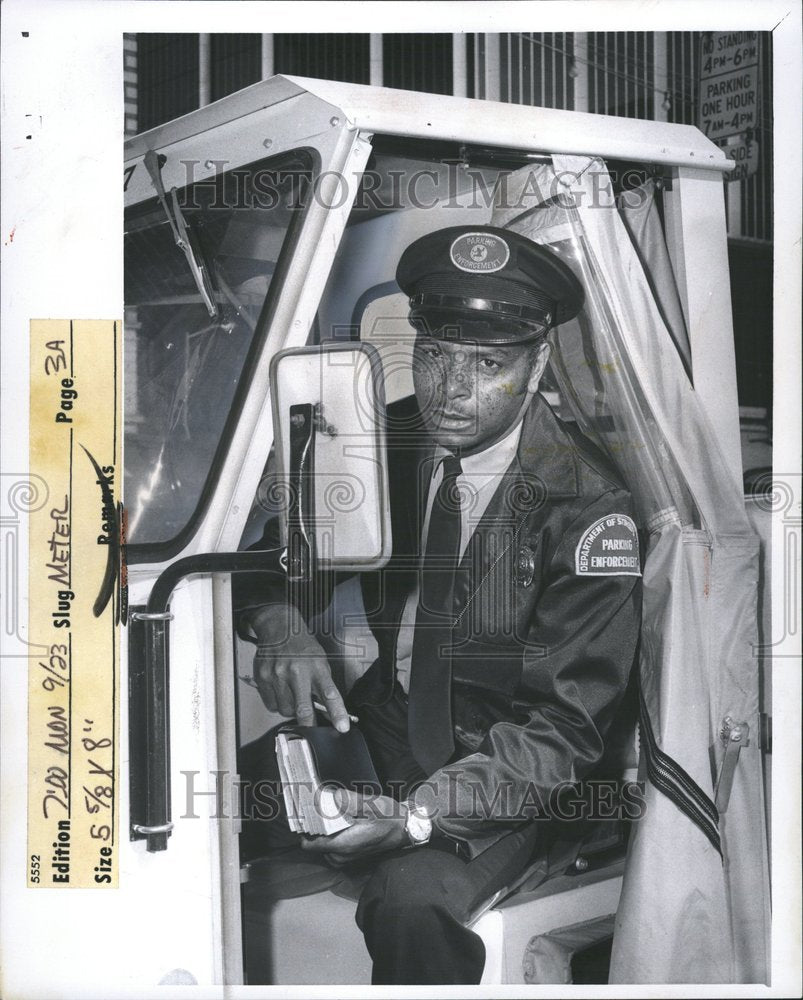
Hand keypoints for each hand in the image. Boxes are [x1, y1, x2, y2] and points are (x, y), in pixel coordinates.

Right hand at [247, 603, 349, 731]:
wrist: (279, 628)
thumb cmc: (302, 646)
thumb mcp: (320, 661)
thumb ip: (324, 686)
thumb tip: (329, 712)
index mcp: (316, 666)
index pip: (330, 694)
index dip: (337, 713)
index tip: (342, 727)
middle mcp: (296, 671)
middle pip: (303, 709)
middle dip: (309, 724)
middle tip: (312, 728)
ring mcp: (277, 675)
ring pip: (285, 710)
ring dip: (291, 709)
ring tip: (292, 693)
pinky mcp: (263, 678)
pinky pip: (271, 705)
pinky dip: (277, 703)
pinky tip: (280, 690)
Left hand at [300, 790, 407, 862]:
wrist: (406, 829)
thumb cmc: (388, 817)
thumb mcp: (370, 805)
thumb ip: (348, 801)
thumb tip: (330, 796)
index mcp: (344, 844)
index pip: (310, 845)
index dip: (304, 829)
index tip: (303, 814)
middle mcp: (342, 856)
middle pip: (315, 844)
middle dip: (314, 828)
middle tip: (314, 807)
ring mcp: (347, 858)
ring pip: (324, 846)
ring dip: (324, 831)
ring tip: (325, 812)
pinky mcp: (352, 856)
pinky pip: (333, 847)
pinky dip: (332, 836)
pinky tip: (338, 820)